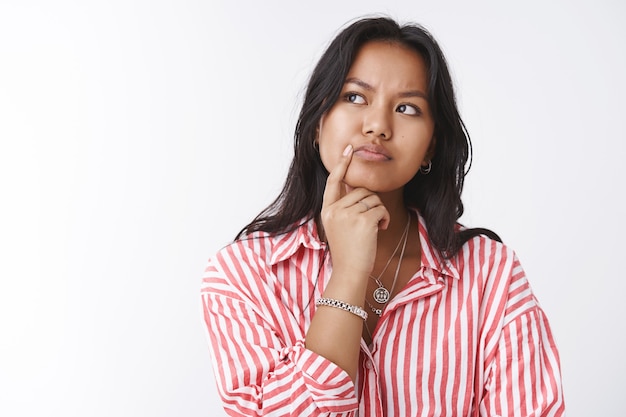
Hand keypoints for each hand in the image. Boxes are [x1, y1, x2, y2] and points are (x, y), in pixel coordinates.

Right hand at [321, 145, 389, 277]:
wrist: (350, 272)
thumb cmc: (348, 251)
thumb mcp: (339, 226)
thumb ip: (344, 207)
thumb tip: (356, 187)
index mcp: (327, 210)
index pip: (333, 182)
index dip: (341, 165)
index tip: (348, 150)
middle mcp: (335, 210)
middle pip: (360, 190)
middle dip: (371, 203)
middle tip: (372, 221)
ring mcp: (348, 215)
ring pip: (372, 198)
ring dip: (379, 211)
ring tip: (375, 228)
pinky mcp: (363, 220)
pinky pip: (380, 209)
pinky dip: (385, 218)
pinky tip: (380, 229)